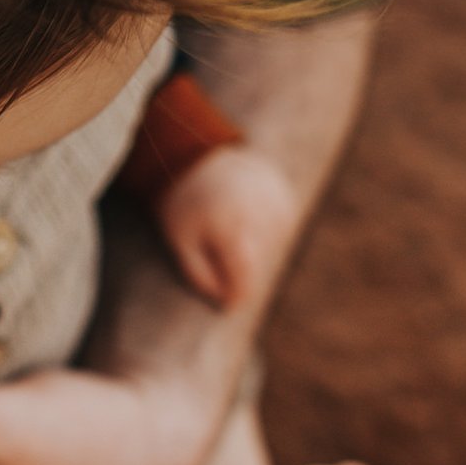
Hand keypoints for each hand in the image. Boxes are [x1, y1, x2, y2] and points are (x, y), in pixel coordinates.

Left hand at [156, 142, 298, 311]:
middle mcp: (260, 217)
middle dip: (237, 270)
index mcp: (231, 228)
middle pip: (257, 268)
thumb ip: (200, 276)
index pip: (245, 279)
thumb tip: (228, 303)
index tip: (227, 306)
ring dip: (251, 252)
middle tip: (213, 249)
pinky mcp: (286, 201)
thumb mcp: (179, 242)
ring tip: (227, 230)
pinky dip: (261, 235)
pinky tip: (242, 218)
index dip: (236, 297)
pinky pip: (278, 235)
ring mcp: (278, 207)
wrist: (200, 158)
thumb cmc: (183, 206)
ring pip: (270, 253)